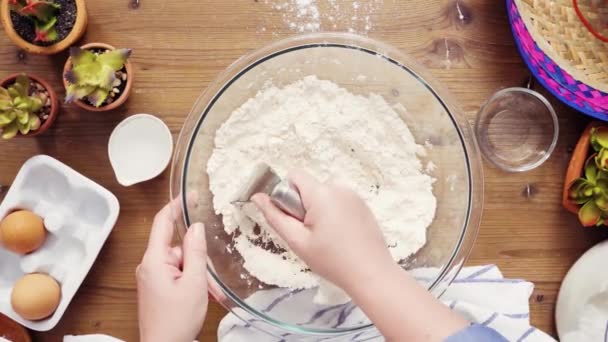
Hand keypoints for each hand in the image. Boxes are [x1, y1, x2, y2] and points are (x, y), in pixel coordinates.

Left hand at [136, 199, 207, 341]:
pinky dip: (190, 280)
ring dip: (195, 272)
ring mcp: (151, 277)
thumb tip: (197, 227)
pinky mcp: (156, 287)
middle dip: (195, 256)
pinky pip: (176, 273)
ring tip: (204, 292)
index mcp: (153, 260)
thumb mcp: (194, 283)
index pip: (162, 222)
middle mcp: (148, 265)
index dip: (177, 205)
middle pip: (176, 245)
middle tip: (207, 277)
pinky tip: (198, 295)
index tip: (191, 194)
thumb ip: (196, 252)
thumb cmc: (176, 321)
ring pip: (179, 261)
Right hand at [253, 171, 468, 340]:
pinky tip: (341, 238)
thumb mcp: (297, 241)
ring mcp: (354, 196)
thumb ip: (275, 217)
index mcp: (322, 193)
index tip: (293, 218)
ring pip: (324, 196)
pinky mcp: (363, 206)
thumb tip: (257, 197)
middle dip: (303, 206)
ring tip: (327, 239)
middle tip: (310, 235)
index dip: (286, 194)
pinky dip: (334, 215)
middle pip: (309, 187)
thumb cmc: (331, 260)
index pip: (294, 176)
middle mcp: (339, 188)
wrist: (372, 274)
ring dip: (319, 211)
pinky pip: (339, 202)